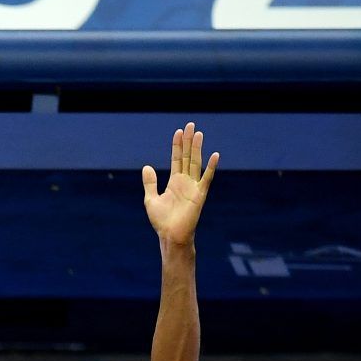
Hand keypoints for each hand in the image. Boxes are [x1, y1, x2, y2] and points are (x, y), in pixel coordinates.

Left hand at [144, 122, 218, 247]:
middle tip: (190, 125)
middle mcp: (185, 181)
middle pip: (187, 157)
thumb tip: (146, 166)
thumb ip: (150, 183)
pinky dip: (210, 167)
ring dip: (197, 149)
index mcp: (174, 182)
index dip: (177, 145)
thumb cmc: (161, 220)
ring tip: (199, 134)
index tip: (179, 132)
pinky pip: (206, 179)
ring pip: (196, 163)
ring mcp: (193, 187)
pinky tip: (214, 155)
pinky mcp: (199, 195)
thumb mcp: (151, 199)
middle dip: (188, 141)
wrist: (170, 235)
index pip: (177, 159)